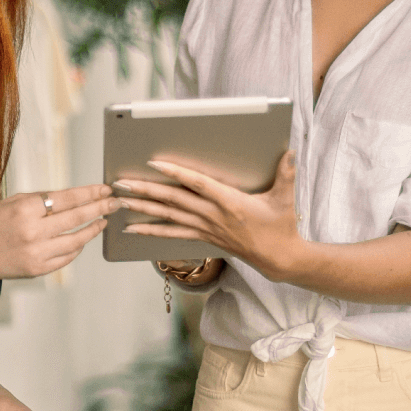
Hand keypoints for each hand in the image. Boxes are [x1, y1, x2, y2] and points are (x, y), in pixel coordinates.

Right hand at [0, 184, 118, 282]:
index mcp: (25, 209)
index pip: (68, 199)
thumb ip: (41, 200)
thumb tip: (74, 198)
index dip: (90, 193)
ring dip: (93, 229)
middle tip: (116, 203)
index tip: (105, 190)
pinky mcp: (38, 269)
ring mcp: (36, 253)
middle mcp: (32, 231)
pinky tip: (82, 239)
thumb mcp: (11, 202)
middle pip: (77, 218)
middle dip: (100, 208)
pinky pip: (67, 257)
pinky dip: (77, 247)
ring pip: (77, 240)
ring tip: (103, 222)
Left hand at [118, 151, 303, 282]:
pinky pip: (172, 234)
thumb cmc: (280, 226)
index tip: (154, 162)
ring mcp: (205, 228)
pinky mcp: (203, 237)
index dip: (175, 172)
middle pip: (173, 200)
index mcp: (229, 202)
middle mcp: (212, 216)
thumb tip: (290, 151)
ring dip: (142, 209)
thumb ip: (286, 174)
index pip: (197, 184)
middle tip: (121, 183)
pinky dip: (152, 230)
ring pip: (168, 217)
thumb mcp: (285, 199)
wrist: (278, 258)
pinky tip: (133, 228)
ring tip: (120, 203)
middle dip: (145, 190)